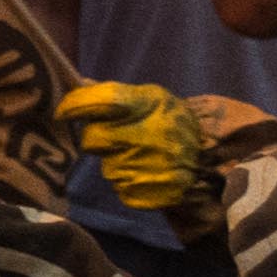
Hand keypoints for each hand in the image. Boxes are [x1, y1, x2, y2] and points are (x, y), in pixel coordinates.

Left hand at [60, 78, 220, 223]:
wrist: (212, 165)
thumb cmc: (175, 125)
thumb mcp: (154, 99)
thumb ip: (115, 94)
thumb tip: (78, 83)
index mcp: (150, 106)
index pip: (103, 101)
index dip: (77, 105)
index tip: (63, 111)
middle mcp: (147, 137)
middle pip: (93, 139)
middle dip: (97, 138)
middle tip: (116, 137)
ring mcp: (146, 168)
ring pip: (106, 166)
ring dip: (116, 161)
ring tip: (142, 157)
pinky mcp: (145, 193)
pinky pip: (120, 186)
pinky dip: (129, 181)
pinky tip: (148, 173)